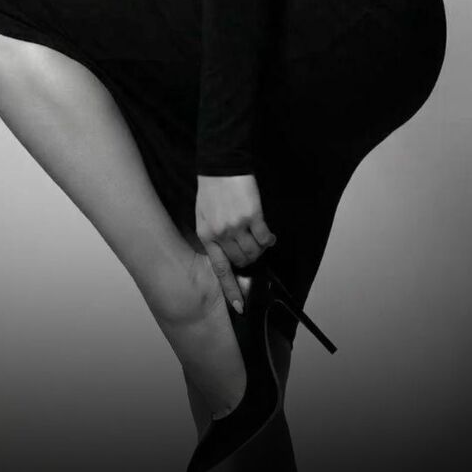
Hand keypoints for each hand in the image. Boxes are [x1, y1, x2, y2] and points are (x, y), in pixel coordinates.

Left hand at [195, 174, 275, 312]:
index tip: (240, 306)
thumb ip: (212, 236)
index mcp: (206, 235)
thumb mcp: (202, 215)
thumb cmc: (210, 190)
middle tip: (253, 249)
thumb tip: (227, 254)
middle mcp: (221, 234)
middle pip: (241, 260)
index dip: (231, 289)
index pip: (220, 269)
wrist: (220, 165)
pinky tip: (269, 235)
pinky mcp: (252, 215)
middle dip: (249, 259)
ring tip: (260, 239)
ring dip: (260, 249)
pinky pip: (264, 237)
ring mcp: (237, 225)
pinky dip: (268, 239)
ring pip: (254, 251)